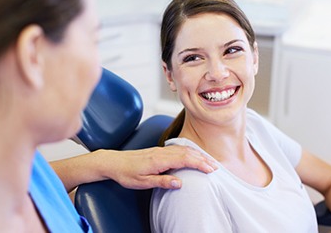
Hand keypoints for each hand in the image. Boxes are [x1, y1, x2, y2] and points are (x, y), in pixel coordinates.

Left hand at [100, 145, 217, 189]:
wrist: (114, 162)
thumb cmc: (127, 173)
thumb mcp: (142, 182)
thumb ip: (161, 181)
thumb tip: (180, 183)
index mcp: (159, 160)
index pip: (185, 159)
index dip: (199, 163)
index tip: (211, 169)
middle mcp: (162, 152)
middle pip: (187, 152)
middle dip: (203, 159)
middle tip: (216, 167)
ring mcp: (160, 150)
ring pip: (183, 149)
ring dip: (197, 154)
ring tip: (209, 161)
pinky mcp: (158, 150)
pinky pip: (178, 148)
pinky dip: (189, 151)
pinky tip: (193, 154)